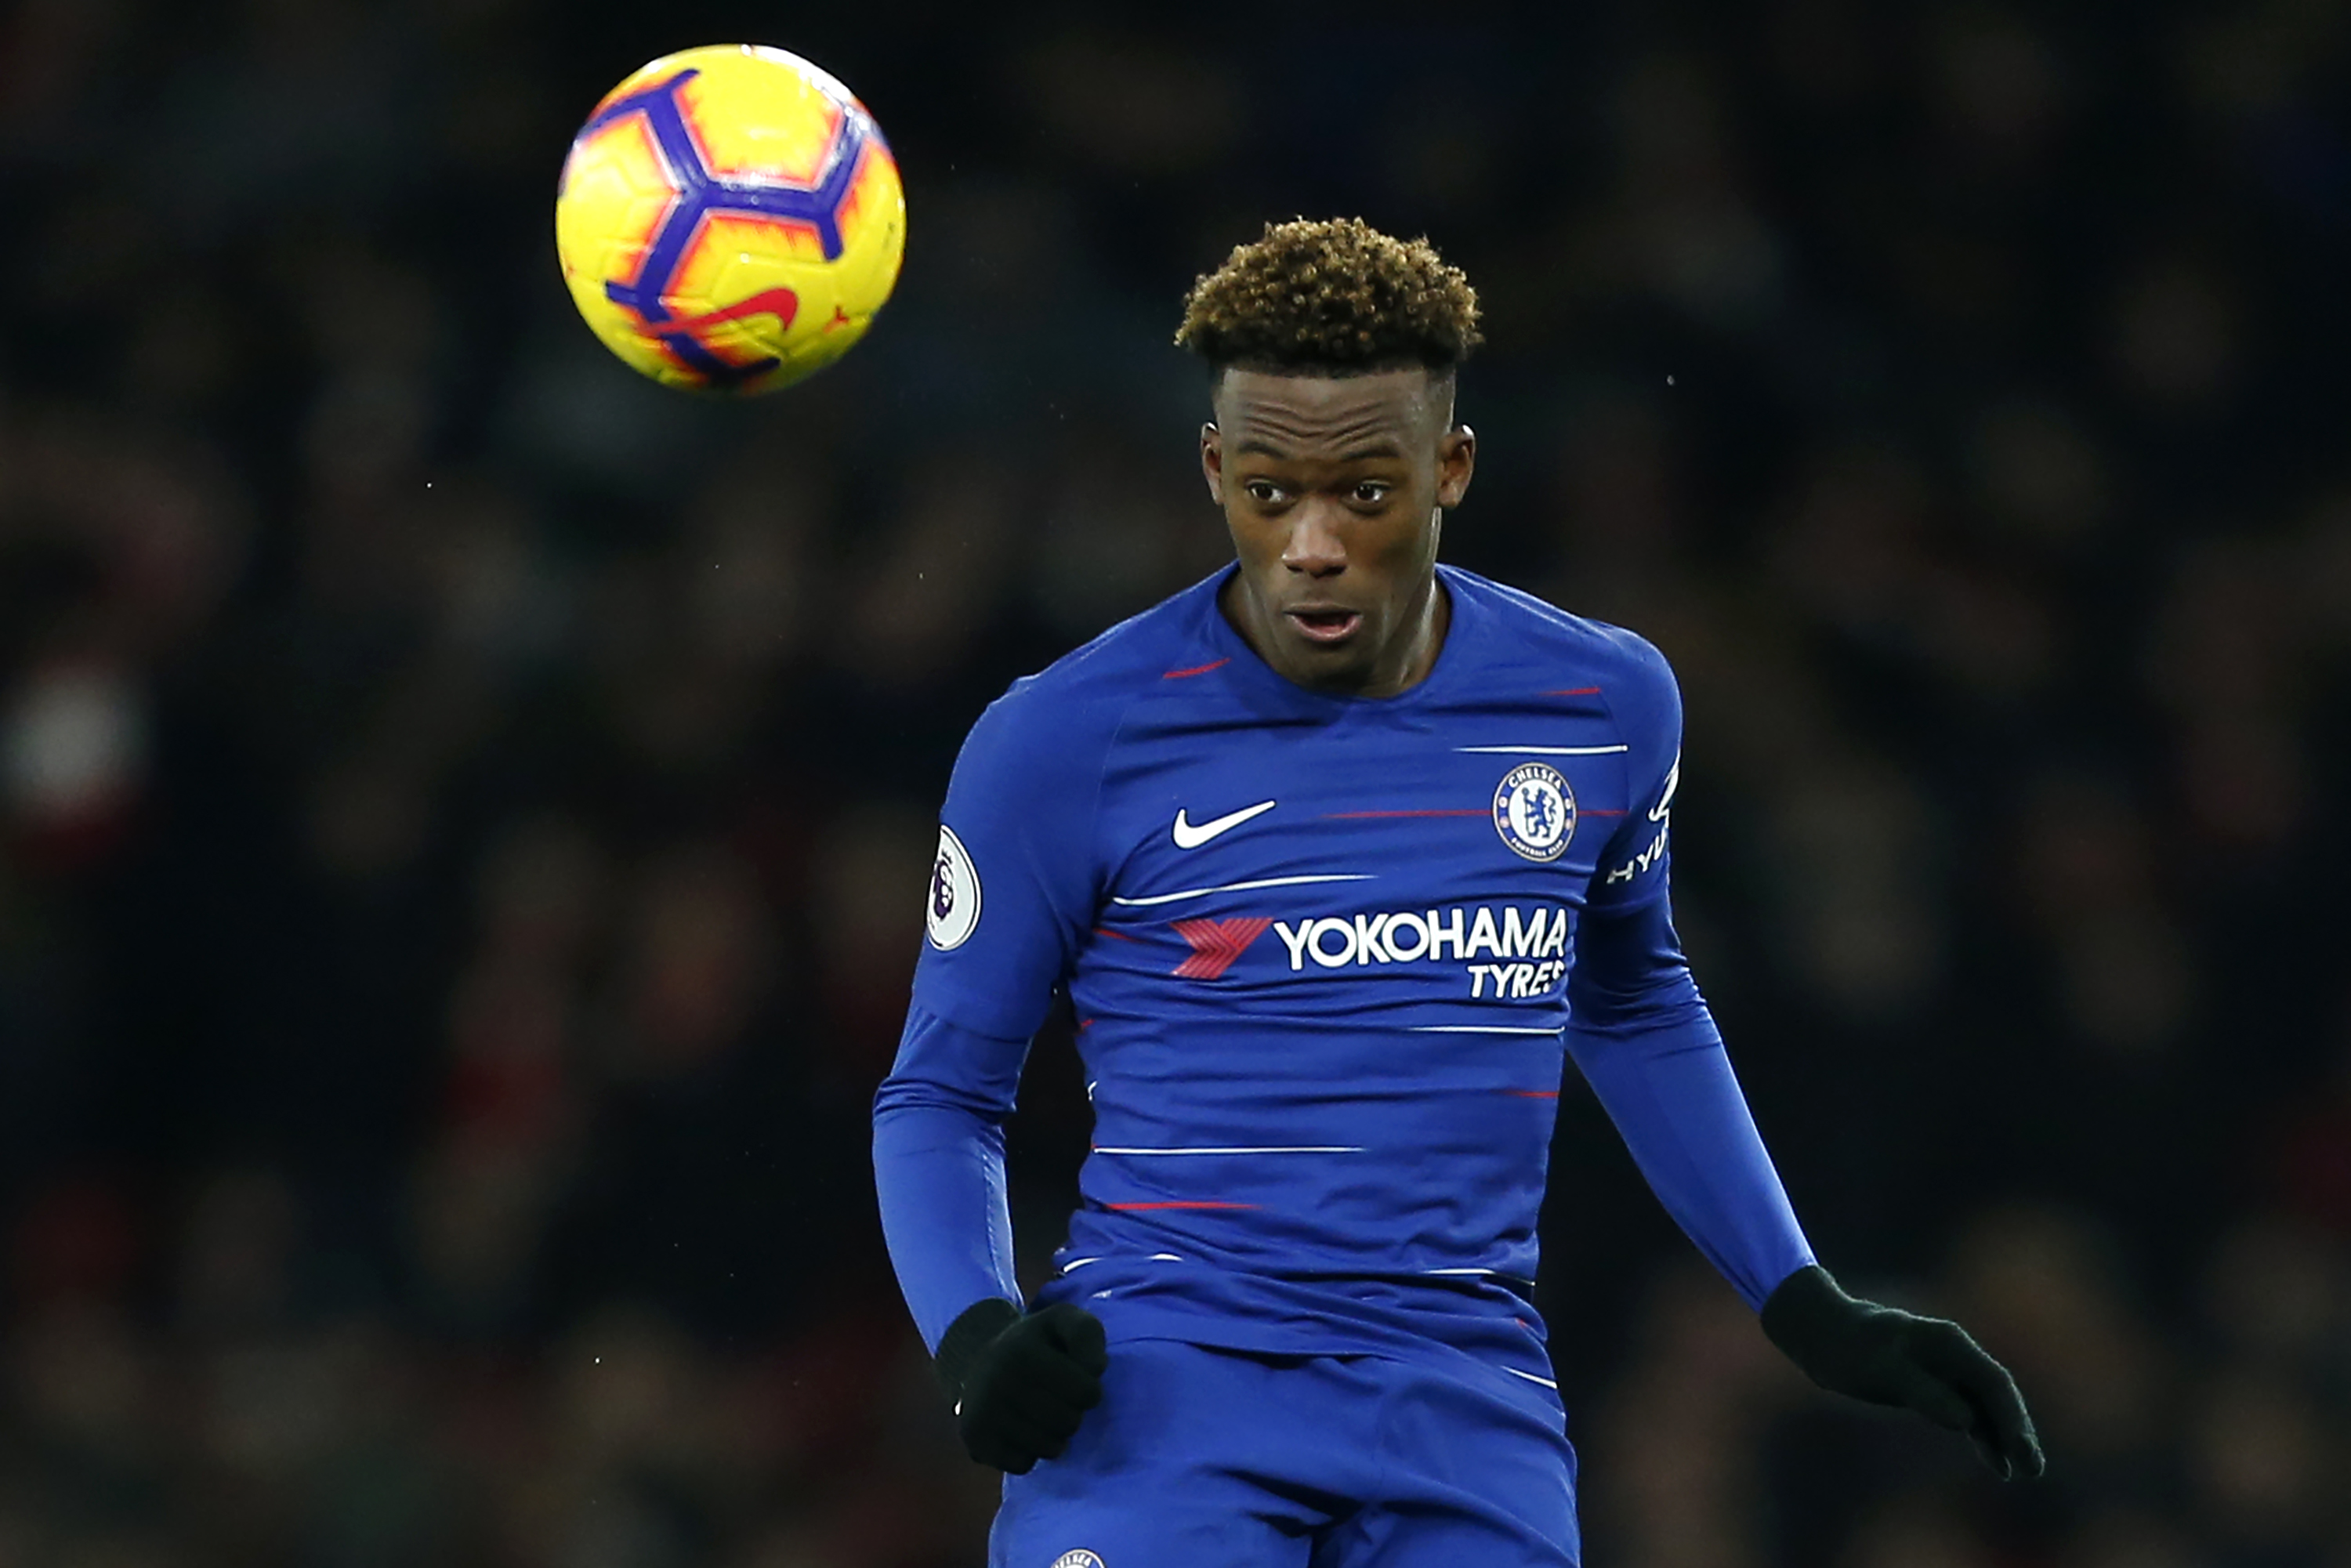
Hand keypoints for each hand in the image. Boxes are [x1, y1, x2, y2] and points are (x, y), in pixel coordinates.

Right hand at [933, 1299, 1108, 1473]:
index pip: (1087, 1392)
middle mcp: (997, 1382)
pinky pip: (1023, 1465)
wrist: (978, 1361)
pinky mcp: (974, 1441)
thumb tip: (1094, 1369)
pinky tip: (1022, 1432)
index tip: (1078, 1380)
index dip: (1090, 1390)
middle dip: (1073, 1414)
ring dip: (1056, 1437)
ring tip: (1044, 1417)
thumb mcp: (1064, 1323)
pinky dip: (1030, 1454)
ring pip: (1048, 1449)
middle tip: (1060, 1400)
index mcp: (1022, 1351)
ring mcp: (983, 1413)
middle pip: (1069, 1423)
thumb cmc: (1035, 1344)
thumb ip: (1087, 1335)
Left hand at [1761, 1265, 2044, 1479]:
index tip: (2021, 1449)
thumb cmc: (1849, 1348)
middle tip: (2033, 1469)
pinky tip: (1995, 1462)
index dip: (2011, 1417)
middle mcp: (1954, 1354)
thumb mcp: (1882, 1371)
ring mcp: (1945, 1369)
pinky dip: (1981, 1435)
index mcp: (1948, 1343)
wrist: (1821, 1333)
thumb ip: (1924, 1392)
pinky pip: (1966, 1411)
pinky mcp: (1932, 1384)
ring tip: (2023, 1473)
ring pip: (1984, 1406)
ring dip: (2003, 1437)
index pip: (1992, 1382)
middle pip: (1995, 1395)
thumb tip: (1966, 1420)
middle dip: (2016, 1430)